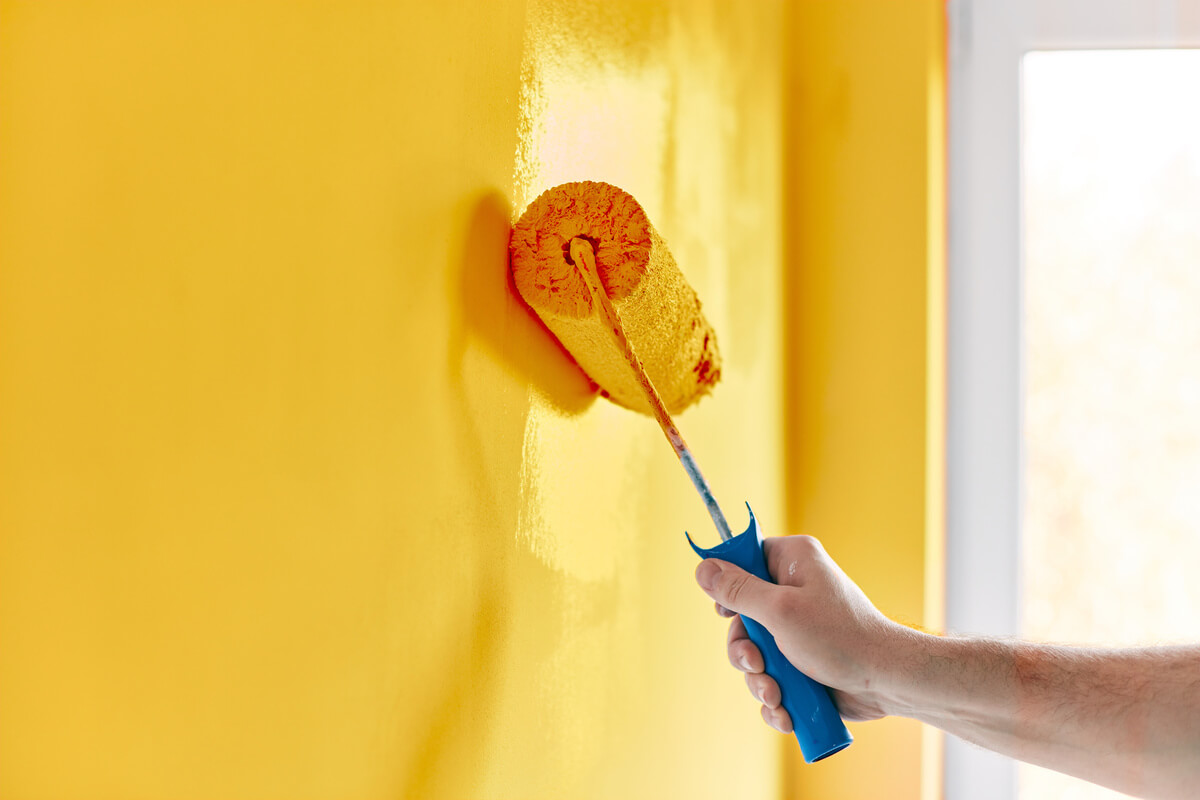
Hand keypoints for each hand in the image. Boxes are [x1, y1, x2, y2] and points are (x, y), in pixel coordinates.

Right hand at [695, 535, 909, 731]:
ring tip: (777, 695)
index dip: (729, 585)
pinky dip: (773, 697)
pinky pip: (770, 676)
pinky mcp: (800, 661)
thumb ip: (738, 590)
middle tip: (757, 664)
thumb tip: (702, 567)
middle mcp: (793, 591)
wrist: (885, 682)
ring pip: (753, 653)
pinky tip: (785, 711)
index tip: (726, 612)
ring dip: (759, 680)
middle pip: (741, 616)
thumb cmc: (841, 637)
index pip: (744, 559)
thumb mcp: (780, 611)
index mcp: (792, 562)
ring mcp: (796, 629)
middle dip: (745, 652)